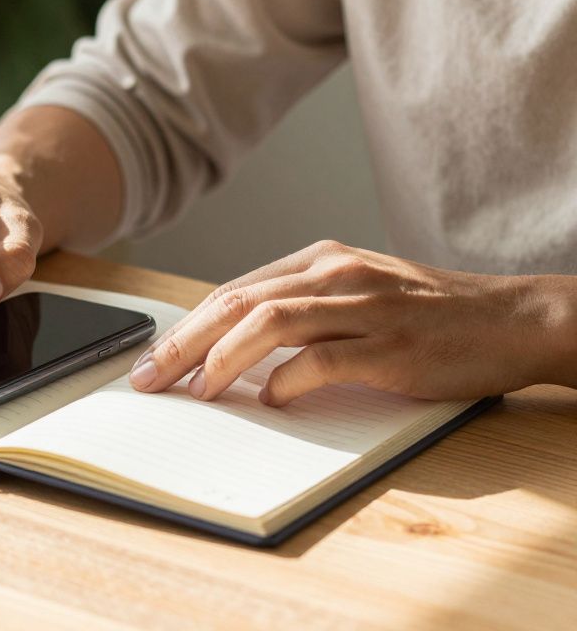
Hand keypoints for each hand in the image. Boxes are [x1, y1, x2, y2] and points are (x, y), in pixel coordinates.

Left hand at [128, 240, 576, 405]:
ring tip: (197, 390)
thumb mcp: (354, 294)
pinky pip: (323, 360)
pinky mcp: (391, 347)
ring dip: (221, 358)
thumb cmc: (426, 314)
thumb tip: (228, 351)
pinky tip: (268, 399)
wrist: (511, 319)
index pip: (232, 291)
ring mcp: (364, 308)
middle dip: (182, 343)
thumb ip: (298, 311)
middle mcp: (335, 275)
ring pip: (269, 322)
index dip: (185, 327)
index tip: (150, 360)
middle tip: (148, 379)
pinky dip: (286, 380)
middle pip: (236, 303)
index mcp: (319, 260)